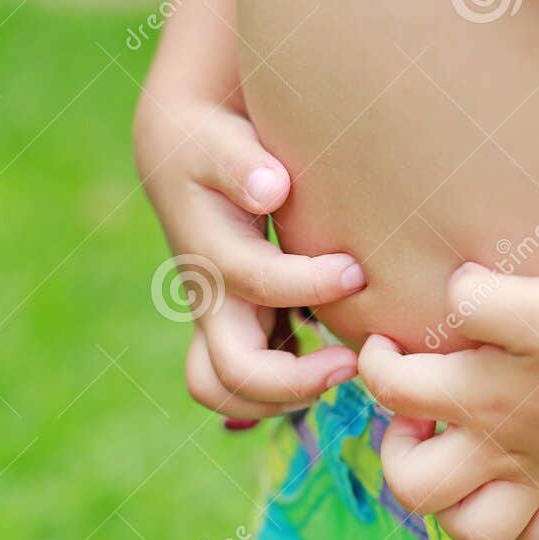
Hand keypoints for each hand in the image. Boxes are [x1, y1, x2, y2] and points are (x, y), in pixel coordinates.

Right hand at [135, 91, 365, 418]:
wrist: (180, 151)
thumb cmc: (212, 143)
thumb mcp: (219, 141)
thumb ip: (240, 163)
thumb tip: (272, 189)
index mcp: (208, 251)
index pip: (253, 283)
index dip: (309, 284)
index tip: (357, 271)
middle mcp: (208, 298)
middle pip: (226, 375)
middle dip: (292, 382)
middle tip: (353, 363)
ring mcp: (216, 318)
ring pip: (224, 390)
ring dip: (283, 398)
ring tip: (345, 371)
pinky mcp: (236, 323)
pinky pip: (248, 382)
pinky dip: (288, 385)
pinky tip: (340, 359)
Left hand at [360, 262, 538, 539]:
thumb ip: (481, 296)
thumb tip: (452, 289)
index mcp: (482, 397)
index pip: (392, 390)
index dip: (373, 363)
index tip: (385, 342)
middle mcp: (504, 450)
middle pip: (415, 489)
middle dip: (398, 455)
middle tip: (419, 415)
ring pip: (474, 532)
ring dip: (453, 505)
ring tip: (460, 458)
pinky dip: (522, 531)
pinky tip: (518, 492)